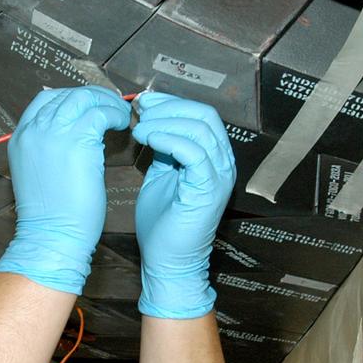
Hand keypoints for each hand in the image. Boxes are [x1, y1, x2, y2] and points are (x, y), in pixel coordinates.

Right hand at [0, 86, 130, 293]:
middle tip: (112, 106)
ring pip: (84, 98)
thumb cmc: (52, 214)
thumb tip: (77, 133)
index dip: (70, 97)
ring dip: (106, 102)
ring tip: (120, 115)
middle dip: (93, 96)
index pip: (44, 100)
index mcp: (20, 138)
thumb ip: (51, 148)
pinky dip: (115, 115)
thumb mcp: (41, 172)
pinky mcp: (76, 141)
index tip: (89, 106)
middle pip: (66, 94)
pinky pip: (100, 113)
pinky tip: (122, 125)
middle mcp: (33, 130)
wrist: (51, 236)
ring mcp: (53, 134)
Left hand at [130, 92, 235, 317]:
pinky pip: (194, 153)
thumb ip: (162, 148)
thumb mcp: (160, 174)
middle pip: (204, 115)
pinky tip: (148, 141)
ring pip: (200, 129)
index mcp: (213, 157)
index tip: (144, 103)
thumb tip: (149, 119)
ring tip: (140, 129)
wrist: (167, 260)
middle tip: (142, 112)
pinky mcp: (208, 190)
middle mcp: (222, 163)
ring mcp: (219, 176)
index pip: (201, 114)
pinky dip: (169, 140)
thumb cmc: (162, 222)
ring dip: (165, 122)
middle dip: (170, 107)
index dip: (172, 102)